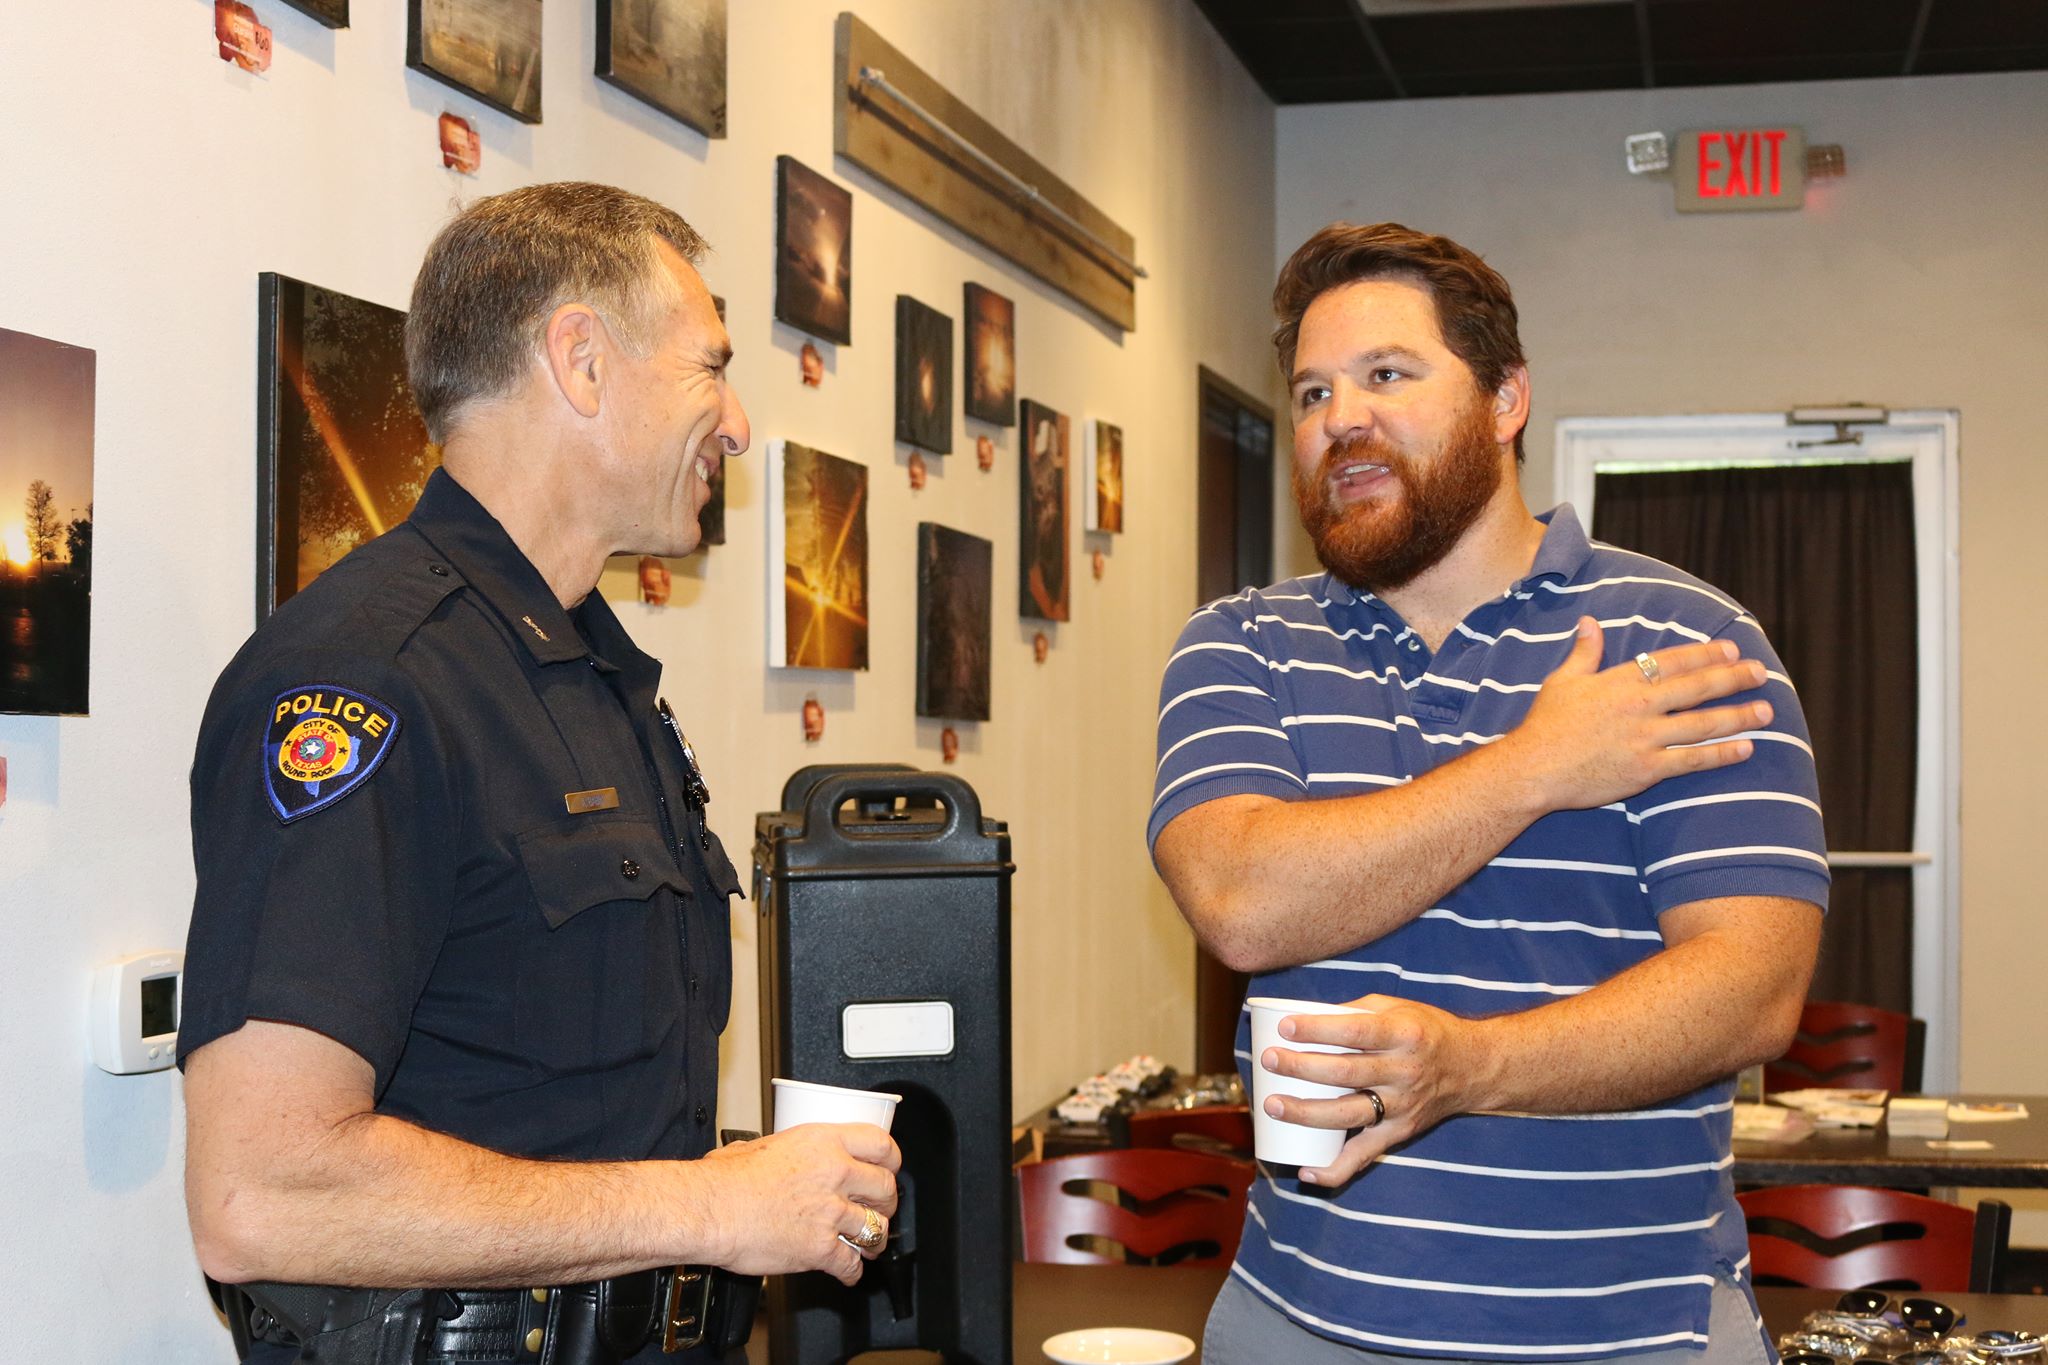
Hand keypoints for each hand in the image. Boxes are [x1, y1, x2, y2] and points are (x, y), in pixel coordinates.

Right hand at [696, 1124, 900, 1285]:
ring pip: (875, 1228)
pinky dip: (851, 1272)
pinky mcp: (820, 1249)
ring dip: (874, 1240)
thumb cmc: (725, 1179)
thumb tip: (780, 1152)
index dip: (890, 1161)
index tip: (889, 1169)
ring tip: (869, 1245)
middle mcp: (835, 1173)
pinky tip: (847, 1272)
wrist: (708, 1211)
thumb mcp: (762, 1144)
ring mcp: (831, 1212)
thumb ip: (786, 1149)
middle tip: (880, 1209)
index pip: (881, 1145)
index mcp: (824, 1142)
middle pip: (885, 1188)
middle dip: (886, 1203)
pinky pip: (851, 1264)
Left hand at [1259, 995, 1476, 1186]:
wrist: (1474, 1067)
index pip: (1355, 1031)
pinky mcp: (1400, 1132)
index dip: (1318, 1029)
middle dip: (1302, 1068)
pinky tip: (1306, 1170)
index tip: (1284, 1027)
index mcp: (1404, 1034)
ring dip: (1307, 1112)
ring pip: (1349, 1114)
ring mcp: (1403, 1106)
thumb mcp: (1397, 1007)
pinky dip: (1335, 1169)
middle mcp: (1405, 1071)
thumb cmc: (1426, 1031)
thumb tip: (1303, 1015)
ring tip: (1272, 1105)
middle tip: (1269, 1060)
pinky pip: (1365, 1156)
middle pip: (1346, 1073)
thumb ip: (1355, 1010)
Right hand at [1503, 617, 1771, 812]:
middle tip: (1761, 673)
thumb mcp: (1562, 681)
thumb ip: (1584, 652)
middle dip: (1733, 678)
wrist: (1532, 769)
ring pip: (1703, 723)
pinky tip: (1745, 747)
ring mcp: (1645, 739)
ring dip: (1738, 716)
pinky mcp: (1646, 770)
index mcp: (1620, 682)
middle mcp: (1639, 706)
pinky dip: (1721, 754)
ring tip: (1766, 711)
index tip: (1731, 648)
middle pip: (1697, 687)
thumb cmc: (1544, 726)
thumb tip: (1589, 622)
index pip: (1673, 661)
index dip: (1706, 654)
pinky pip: (1692, 760)